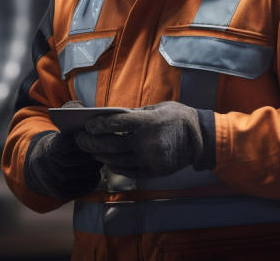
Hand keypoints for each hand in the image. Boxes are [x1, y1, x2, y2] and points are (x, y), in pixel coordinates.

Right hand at [23, 101, 100, 199]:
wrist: (40, 165)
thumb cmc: (59, 140)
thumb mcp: (61, 123)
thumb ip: (73, 110)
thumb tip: (90, 109)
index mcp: (50, 147)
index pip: (71, 143)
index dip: (86, 138)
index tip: (95, 134)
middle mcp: (51, 167)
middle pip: (82, 160)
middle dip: (96, 152)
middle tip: (109, 146)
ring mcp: (56, 182)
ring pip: (87, 173)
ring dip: (97, 165)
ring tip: (104, 156)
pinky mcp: (63, 194)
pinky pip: (87, 186)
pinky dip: (94, 177)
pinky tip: (95, 170)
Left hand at [74, 101, 206, 177]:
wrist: (201, 138)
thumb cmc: (177, 117)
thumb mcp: (157, 108)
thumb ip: (134, 115)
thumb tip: (110, 119)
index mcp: (148, 123)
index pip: (114, 124)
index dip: (97, 126)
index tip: (86, 125)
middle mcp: (147, 143)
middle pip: (110, 146)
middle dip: (90, 143)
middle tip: (79, 139)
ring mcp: (149, 160)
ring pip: (116, 160)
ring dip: (100, 155)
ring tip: (90, 150)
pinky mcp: (153, 172)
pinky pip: (128, 171)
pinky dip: (115, 166)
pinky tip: (108, 161)